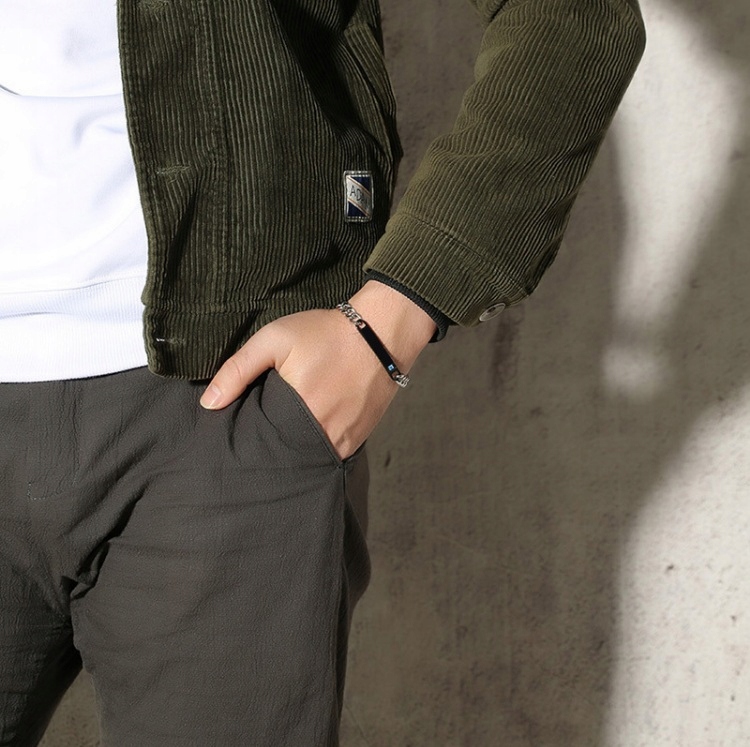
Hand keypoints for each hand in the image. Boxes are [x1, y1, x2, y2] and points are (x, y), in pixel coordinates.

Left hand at [199, 281, 436, 458]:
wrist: (381, 333)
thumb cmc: (325, 333)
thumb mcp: (274, 340)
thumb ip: (238, 370)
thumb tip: (208, 404)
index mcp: (298, 412)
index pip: (261, 444)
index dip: (248, 443)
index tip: (237, 439)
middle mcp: (323, 434)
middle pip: (285, 458)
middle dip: (270, 452)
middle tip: (257, 442)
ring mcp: (344, 441)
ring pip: (308, 461)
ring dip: (293, 454)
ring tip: (279, 441)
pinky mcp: (358, 440)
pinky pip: (328, 456)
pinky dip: (315, 451)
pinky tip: (305, 437)